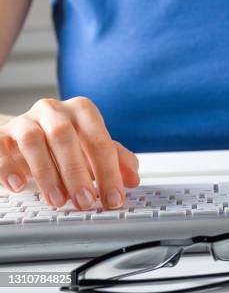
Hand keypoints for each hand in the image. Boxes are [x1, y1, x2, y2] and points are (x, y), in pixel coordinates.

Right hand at [0, 97, 139, 209]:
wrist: (23, 134)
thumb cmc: (64, 143)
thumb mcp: (92, 148)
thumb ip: (116, 160)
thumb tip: (133, 178)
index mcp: (82, 111)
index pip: (99, 140)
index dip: (109, 172)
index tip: (113, 198)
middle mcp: (53, 110)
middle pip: (65, 136)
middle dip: (77, 173)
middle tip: (85, 201)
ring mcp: (25, 120)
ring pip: (33, 141)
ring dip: (46, 174)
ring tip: (57, 200)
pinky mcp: (1, 134)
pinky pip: (0, 147)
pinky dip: (8, 167)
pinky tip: (18, 185)